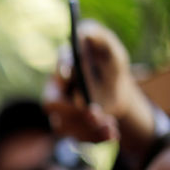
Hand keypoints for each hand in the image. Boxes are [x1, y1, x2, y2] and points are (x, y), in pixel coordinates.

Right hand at [43, 19, 155, 155]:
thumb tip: (82, 31)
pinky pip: (76, 138)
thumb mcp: (110, 48)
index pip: (56, 70)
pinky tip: (112, 133)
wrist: (118, 90)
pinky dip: (96, 138)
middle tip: (95, 114)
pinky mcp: (69, 128)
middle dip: (74, 110)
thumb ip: (98, 36)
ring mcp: (59, 111)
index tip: (72, 72)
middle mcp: (55, 90)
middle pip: (51, 103)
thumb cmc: (110, 65)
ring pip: (64, 125)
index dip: (63, 72)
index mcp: (62, 67)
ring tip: (111, 126)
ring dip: (89, 128)